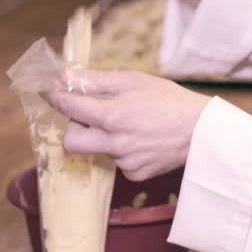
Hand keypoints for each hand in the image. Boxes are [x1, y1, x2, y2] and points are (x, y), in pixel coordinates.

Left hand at [46, 70, 210, 180]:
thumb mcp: (134, 81)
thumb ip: (98, 80)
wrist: (202, 131)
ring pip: (98, 150)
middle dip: (73, 129)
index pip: (69, 108)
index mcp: (111, 116)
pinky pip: (118, 162)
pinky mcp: (135, 173)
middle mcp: (114, 142)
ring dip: (104, 138)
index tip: (50, 92)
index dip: (55, 97)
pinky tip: (142, 141)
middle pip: (71, 142)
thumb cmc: (170, 100)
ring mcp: (124, 161)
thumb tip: (68, 77)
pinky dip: (123, 151)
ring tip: (131, 126)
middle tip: (88, 117)